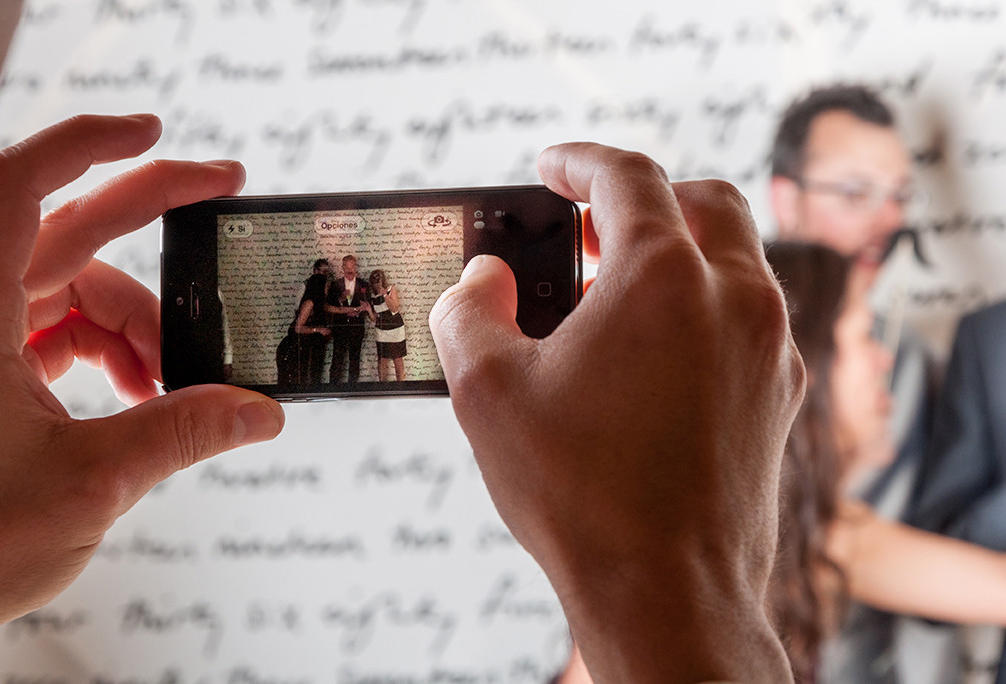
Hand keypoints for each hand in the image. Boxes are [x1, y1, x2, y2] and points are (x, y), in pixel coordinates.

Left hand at [0, 114, 284, 638]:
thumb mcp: (86, 485)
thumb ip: (181, 434)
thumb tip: (260, 412)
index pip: (19, 190)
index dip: (87, 144)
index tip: (156, 131)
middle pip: (67, 229)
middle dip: (150, 213)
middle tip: (222, 190)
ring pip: (72, 286)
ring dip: (135, 318)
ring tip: (173, 377)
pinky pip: (59, 326)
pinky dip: (108, 346)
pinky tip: (143, 388)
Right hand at [430, 143, 803, 682]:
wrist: (669, 593)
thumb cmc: (581, 496)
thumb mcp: (488, 391)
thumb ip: (471, 311)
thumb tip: (482, 280)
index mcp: (665, 277)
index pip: (627, 176)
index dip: (579, 160)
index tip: (550, 166)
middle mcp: (735, 297)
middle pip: (702, 201)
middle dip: (641, 199)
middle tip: (587, 229)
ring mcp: (770, 346)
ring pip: (734, 258)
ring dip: (676, 253)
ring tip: (612, 296)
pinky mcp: (781, 393)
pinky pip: (747, 317)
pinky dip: (703, 305)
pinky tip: (653, 355)